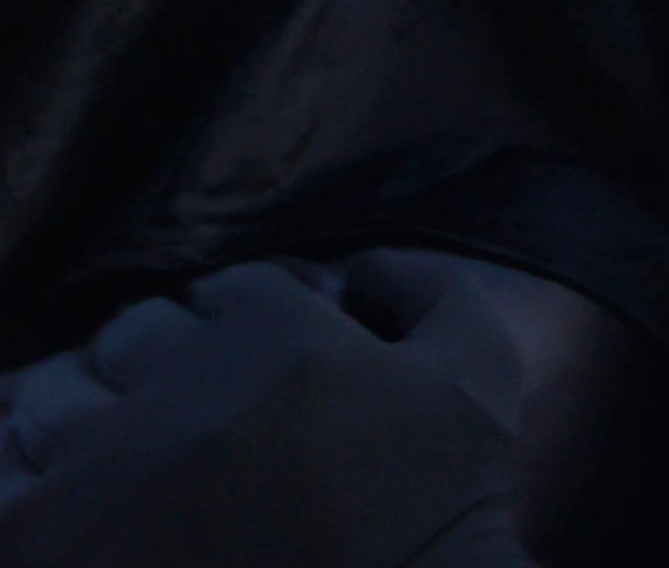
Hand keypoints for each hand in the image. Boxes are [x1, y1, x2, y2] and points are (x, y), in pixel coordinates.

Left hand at [0, 264, 521, 567]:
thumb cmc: (440, 505)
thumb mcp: (482, 371)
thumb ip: (428, 287)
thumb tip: (364, 266)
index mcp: (272, 327)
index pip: (223, 293)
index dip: (243, 330)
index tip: (260, 378)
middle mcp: (173, 380)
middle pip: (128, 339)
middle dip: (158, 367)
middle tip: (190, 425)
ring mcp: (99, 466)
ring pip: (49, 402)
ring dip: (81, 423)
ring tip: (118, 470)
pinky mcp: (45, 545)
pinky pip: (2, 489)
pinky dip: (23, 488)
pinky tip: (73, 514)